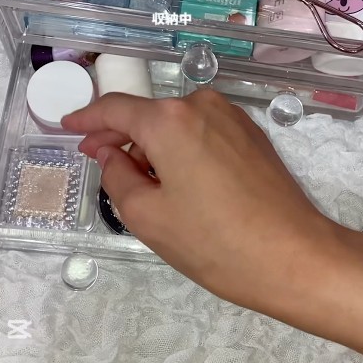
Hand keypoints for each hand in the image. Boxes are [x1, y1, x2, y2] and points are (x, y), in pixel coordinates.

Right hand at [62, 89, 362, 357]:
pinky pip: (202, 133)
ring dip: (154, 147)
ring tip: (144, 187)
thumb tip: (111, 155)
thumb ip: (117, 176)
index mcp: (170, 120)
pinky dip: (182, 150)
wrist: (293, 257)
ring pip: (176, 124)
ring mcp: (232, 118)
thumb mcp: (147, 216)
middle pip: (148, 115)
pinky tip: (178, 184)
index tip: (69, 126)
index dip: (87, 118)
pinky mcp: (252, 136)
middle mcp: (202, 105)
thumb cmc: (217, 242)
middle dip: (121, 137)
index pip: (115, 108)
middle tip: (100, 162)